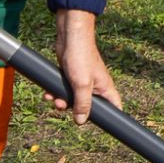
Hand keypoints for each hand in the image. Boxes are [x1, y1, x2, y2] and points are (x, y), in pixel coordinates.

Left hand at [49, 9, 120, 125]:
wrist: (69, 37)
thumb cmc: (81, 57)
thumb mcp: (82, 84)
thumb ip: (82, 104)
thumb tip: (81, 121)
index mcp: (105, 89)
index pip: (114, 108)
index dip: (112, 118)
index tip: (104, 125)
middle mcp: (96, 87)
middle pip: (88, 107)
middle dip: (73, 109)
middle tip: (62, 106)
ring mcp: (83, 82)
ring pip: (73, 100)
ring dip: (61, 101)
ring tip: (52, 98)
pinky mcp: (71, 77)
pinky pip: (65, 91)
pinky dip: (56, 93)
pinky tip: (48, 92)